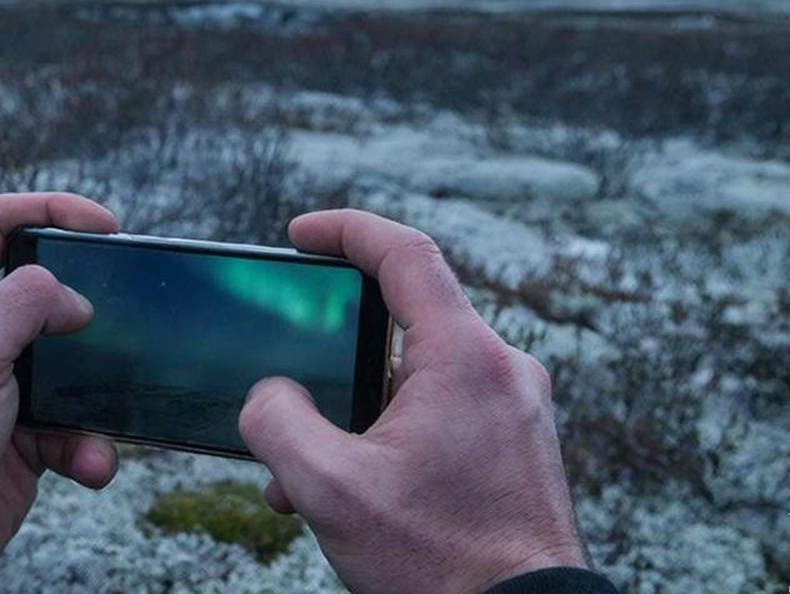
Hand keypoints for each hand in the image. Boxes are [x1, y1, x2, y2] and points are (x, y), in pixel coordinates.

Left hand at [0, 193, 120, 584]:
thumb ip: (24, 305)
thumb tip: (76, 301)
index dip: (48, 211)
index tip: (103, 224)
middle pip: (42, 290)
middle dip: (85, 306)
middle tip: (124, 308)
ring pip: (70, 360)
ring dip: (94, 388)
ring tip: (101, 409)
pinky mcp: (24, 432)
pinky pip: (75, 423)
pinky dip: (87, 444)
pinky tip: (86, 463)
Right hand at [239, 210, 587, 593]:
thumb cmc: (440, 564)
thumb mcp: (330, 489)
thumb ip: (277, 422)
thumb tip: (272, 395)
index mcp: (465, 358)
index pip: (405, 252)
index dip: (346, 229)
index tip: (302, 234)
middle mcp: (503, 370)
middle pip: (405, 317)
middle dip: (335, 348)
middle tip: (290, 377)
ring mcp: (515, 407)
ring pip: (417, 372)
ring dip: (356, 405)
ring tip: (310, 464)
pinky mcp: (517, 442)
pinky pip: (442, 409)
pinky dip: (390, 428)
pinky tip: (354, 484)